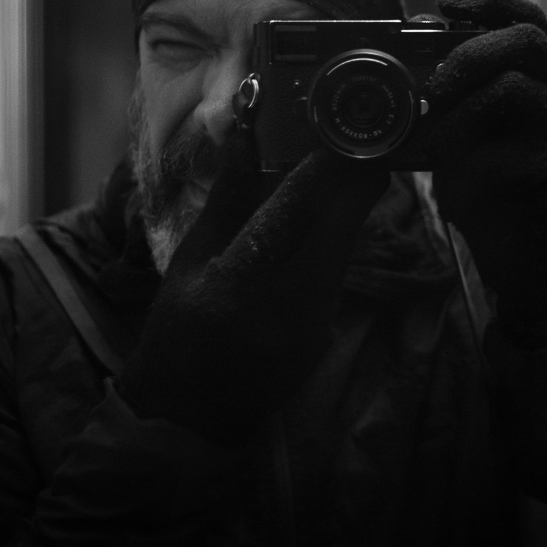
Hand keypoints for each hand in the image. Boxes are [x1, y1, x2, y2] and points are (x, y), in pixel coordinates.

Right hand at [121, 133, 387, 443]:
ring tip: (349, 171)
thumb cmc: (179, 326)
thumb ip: (227, 200)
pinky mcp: (325, 339)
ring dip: (347, 212)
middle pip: (337, 232)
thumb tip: (244, 137)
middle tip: (367, 144)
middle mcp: (284, 307)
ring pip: (341, 253)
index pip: (290, 215)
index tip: (340, 137)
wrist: (190, 409)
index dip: (322, 173)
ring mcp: (311, 328)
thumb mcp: (191, 259)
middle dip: (356, 185)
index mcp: (238, 282)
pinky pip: (334, 278)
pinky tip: (330, 224)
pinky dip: (334, 246)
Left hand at [422, 0, 546, 326]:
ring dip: (455, 117)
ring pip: (512, 90)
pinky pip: (505, 153)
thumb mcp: (467, 132)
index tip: (444, 2)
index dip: (487, 0)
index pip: (526, 18)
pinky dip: (465, 169)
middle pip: (525, 41)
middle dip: (467, 54)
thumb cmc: (492, 186)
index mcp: (542, 77)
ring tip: (429, 148)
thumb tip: (399, 60)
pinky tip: (455, 190)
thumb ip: (450, 96)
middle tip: (430, 91)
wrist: (527, 255)